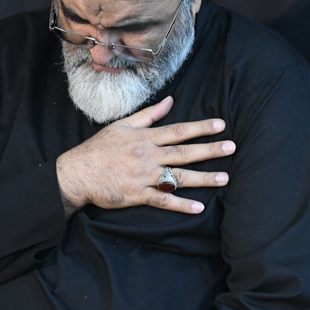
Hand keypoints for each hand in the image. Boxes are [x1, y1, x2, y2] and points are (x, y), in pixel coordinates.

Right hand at [55, 95, 234, 216]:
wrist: (77, 173)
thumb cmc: (98, 148)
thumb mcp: (122, 125)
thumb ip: (149, 114)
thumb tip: (171, 101)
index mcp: (145, 138)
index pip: (178, 130)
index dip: (200, 127)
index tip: (221, 125)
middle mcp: (147, 156)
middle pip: (184, 152)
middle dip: (210, 150)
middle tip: (232, 148)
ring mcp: (143, 177)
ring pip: (178, 178)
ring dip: (203, 178)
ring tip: (224, 178)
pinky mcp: (137, 195)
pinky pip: (163, 201)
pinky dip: (181, 204)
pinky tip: (199, 208)